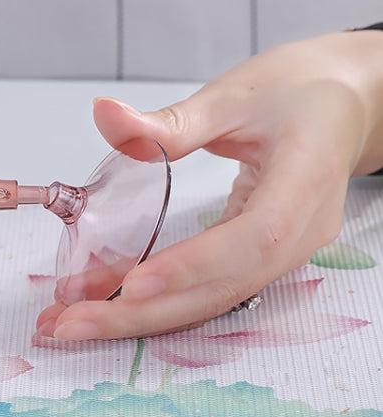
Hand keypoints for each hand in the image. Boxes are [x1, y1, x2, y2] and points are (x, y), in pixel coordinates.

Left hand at [36, 30, 382, 340]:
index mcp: (305, 181)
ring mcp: (288, 251)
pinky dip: (162, 301)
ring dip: (143, 317)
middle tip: (71, 324)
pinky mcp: (264, 255)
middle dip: (145, 314)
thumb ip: (168, 121)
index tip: (134, 283)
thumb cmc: (298, 92)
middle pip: (225, 289)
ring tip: (75, 323)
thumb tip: (103, 115)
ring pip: (214, 299)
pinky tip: (113, 304)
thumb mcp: (233, 96)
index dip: (195, 265)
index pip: (255, 238)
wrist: (345, 104)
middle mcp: (302, 230)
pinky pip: (212, 288)